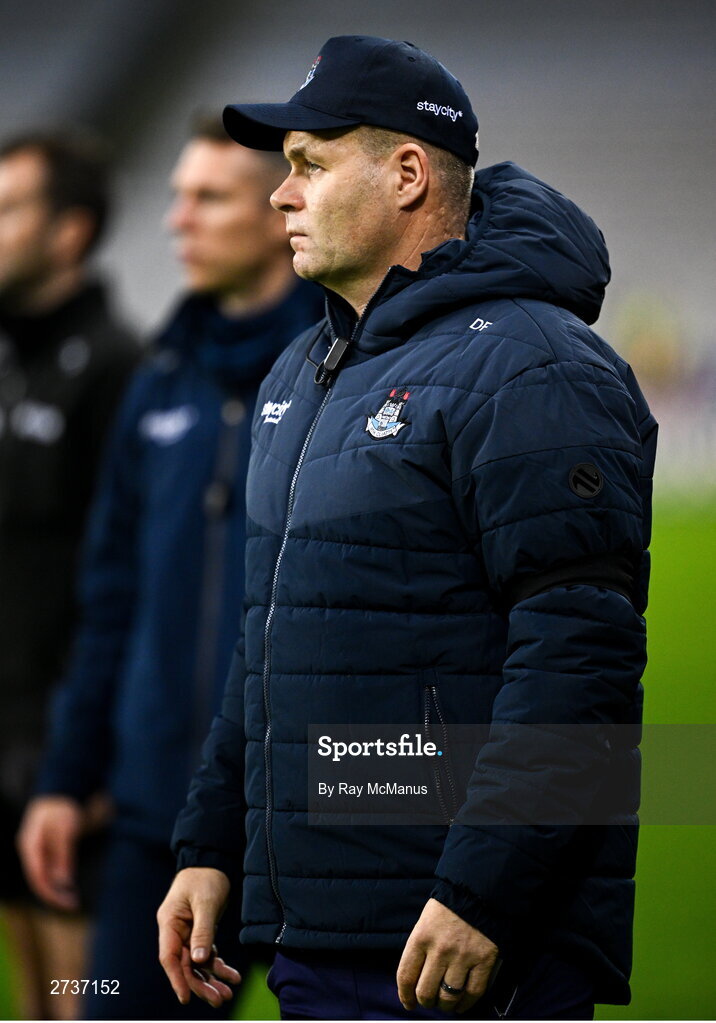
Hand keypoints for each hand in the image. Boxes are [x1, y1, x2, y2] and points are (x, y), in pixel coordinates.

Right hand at [17, 795, 84, 909]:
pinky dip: (59, 878)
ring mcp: (37, 851)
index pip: (38, 877)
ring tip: (74, 898)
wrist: (61, 790)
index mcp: (30, 847)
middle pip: (40, 880)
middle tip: (74, 904)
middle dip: (55, 894)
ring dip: (57, 888)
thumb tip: (64, 883)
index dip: (51, 893)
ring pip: (45, 876)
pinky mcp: (46, 850)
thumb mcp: (66, 830)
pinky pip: (50, 869)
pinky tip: (70, 885)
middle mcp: (31, 851)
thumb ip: (64, 856)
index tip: (67, 902)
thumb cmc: (62, 808)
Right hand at [157, 867, 240, 1007]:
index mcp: (169, 922)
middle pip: (185, 965)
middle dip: (201, 984)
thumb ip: (202, 931)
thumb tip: (198, 960)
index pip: (169, 956)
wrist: (213, 861)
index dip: (177, 979)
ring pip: (197, 964)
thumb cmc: (205, 877)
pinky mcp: (201, 933)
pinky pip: (208, 955)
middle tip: (219, 999)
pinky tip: (232, 976)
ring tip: (227, 994)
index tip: (186, 998)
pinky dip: (218, 966)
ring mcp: (188, 933)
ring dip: (211, 979)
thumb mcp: (205, 902)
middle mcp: (176, 931)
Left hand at [397, 897, 498, 1014]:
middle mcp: (440, 949)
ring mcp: (463, 956)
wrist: (478, 891)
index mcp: (421, 937)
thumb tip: (415, 980)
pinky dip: (466, 1004)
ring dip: (445, 1005)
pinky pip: (473, 993)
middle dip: (425, 1001)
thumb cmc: (448, 908)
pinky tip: (461, 1004)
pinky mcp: (484, 961)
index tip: (408, 1002)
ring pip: (448, 997)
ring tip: (445, 1003)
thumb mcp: (425, 922)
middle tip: (428, 1001)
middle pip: (425, 992)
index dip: (404, 995)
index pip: (405, 976)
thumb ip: (420, 949)